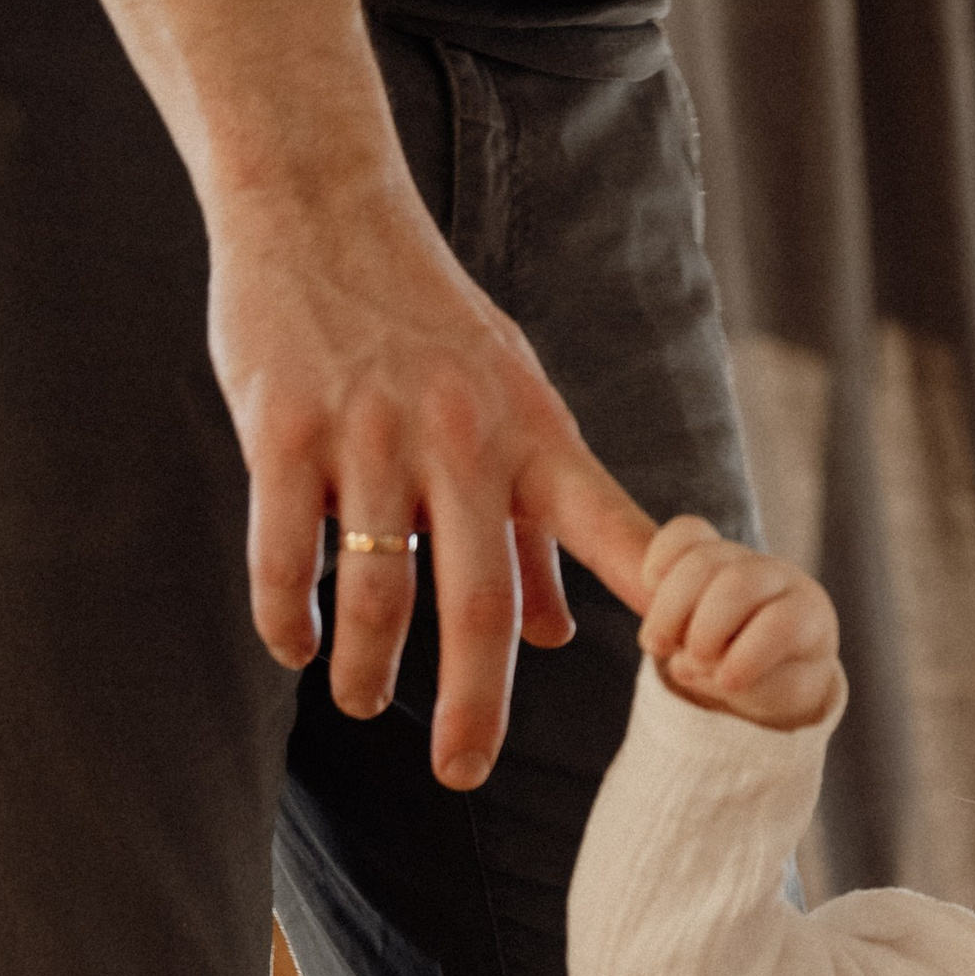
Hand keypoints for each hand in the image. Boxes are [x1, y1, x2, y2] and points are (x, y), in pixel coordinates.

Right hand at [211, 170, 659, 790]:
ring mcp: (372, 433)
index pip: (613, 535)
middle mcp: (462, 441)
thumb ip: (536, 526)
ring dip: (364, 666)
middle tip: (461, 773)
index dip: (654, 608)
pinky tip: (294, 647)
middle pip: (475, 606)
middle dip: (471, 706)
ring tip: (360, 702)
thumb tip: (559, 637)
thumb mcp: (510, 402)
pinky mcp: (285, 425)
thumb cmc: (425, 318)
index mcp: (532, 438)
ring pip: (374, 588)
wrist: (320, 202)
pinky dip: (287, 614)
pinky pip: (284, 549)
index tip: (690, 680)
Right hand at [639, 517, 843, 731]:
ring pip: (702, 560)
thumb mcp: (779, 695)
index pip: (781, 624)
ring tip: (656, 647)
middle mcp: (778, 577)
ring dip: (669, 608)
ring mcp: (741, 557)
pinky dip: (661, 557)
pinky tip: (650, 587)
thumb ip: (746, 686)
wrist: (771, 653)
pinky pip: (683, 533)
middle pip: (737, 585)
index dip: (749, 655)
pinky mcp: (708, 546)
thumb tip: (688, 664)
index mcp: (808, 615)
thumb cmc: (778, 679)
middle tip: (691, 662)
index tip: (727, 683)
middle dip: (706, 629)